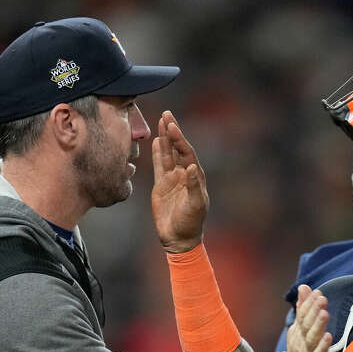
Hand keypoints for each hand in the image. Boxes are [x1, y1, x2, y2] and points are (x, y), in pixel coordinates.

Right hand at [151, 110, 207, 252]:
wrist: (179, 238)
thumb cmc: (191, 222)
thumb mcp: (195, 205)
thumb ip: (193, 186)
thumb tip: (192, 167)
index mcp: (195, 176)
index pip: (187, 152)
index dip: (180, 139)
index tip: (172, 125)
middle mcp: (184, 174)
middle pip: (177, 148)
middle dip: (172, 131)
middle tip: (166, 113)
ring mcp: (172, 179)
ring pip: (168, 154)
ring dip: (164, 138)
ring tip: (160, 121)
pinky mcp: (162, 186)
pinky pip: (159, 165)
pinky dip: (158, 153)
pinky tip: (156, 141)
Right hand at [273, 285, 330, 351]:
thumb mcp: (300, 329)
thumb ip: (303, 307)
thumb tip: (304, 287)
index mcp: (299, 330)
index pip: (303, 314)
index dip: (309, 304)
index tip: (317, 293)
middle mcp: (301, 340)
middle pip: (306, 324)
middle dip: (314, 311)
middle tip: (321, 299)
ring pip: (312, 338)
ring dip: (318, 325)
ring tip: (324, 313)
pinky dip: (322, 346)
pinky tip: (328, 337)